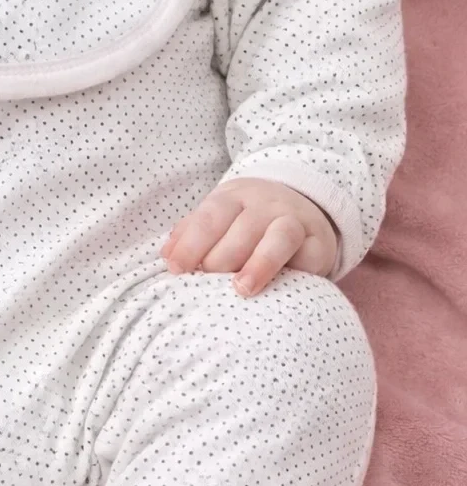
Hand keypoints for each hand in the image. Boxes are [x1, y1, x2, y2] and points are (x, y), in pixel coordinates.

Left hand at [160, 178, 337, 297]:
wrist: (305, 209)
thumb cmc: (250, 222)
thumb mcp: (221, 218)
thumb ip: (193, 234)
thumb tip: (167, 254)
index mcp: (233, 196)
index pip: (209, 217)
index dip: (191, 243)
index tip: (175, 268)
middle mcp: (264, 203)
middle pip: (239, 229)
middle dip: (219, 258)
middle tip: (205, 285)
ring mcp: (293, 219)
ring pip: (275, 236)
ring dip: (257, 264)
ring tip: (240, 289)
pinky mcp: (317, 241)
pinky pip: (304, 253)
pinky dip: (288, 268)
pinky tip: (274, 286)